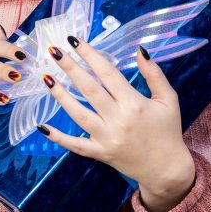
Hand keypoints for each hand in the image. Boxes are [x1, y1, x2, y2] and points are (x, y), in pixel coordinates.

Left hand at [36, 37, 195, 211]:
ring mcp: (106, 138)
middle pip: (89, 89)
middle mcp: (118, 120)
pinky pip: (75, 145)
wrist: (167, 170)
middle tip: (54, 51)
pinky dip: (58, 137)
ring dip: (60, 95)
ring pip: (78, 114)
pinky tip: (41, 126)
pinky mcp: (99, 153)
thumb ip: (154, 74)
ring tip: (46, 77)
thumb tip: (140, 50)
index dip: (91, 55)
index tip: (75, 41)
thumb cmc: (167, 131)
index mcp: (135, 104)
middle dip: (70, 68)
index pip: (108, 73)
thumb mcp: (168, 100)